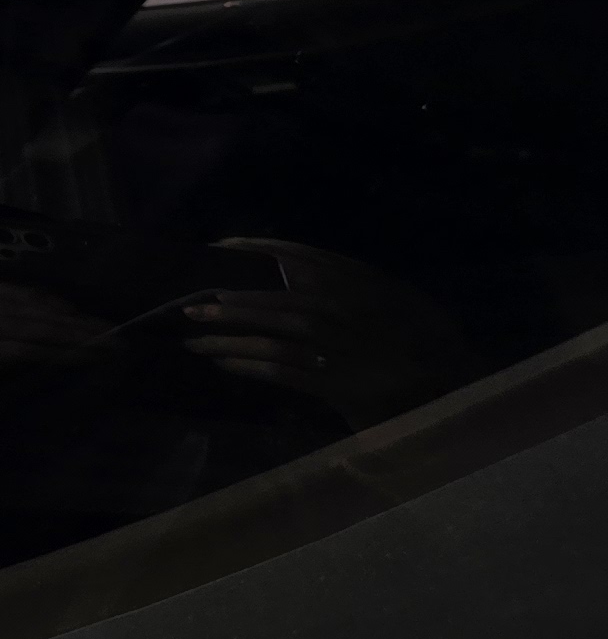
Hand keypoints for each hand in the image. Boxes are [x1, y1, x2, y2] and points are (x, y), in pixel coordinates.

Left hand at [179, 238, 473, 428]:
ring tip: (192, 339)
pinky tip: (223, 364)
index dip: (255, 251)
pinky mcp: (337, 384)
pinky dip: (249, 366)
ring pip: (271, 336)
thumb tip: (295, 270)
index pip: (300, 256)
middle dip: (227, 302)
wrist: (451, 390)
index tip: (217, 248)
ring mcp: (342, 347)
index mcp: (363, 283)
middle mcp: (348, 310)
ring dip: (227, 338)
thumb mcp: (395, 298)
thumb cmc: (420, 344)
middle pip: (274, 300)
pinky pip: (282, 370)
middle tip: (187, 305)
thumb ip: (352, 281)